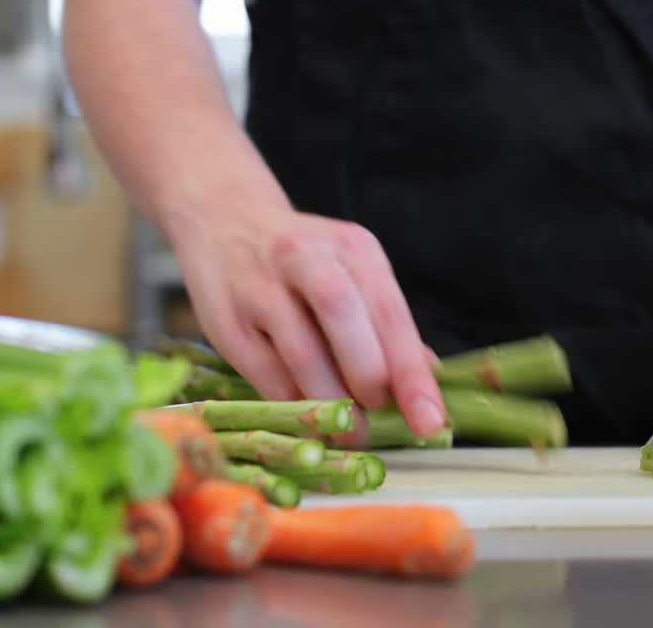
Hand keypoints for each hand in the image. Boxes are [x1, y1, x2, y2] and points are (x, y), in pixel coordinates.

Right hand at [169, 192, 445, 440]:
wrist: (222, 219)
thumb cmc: (304, 258)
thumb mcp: (352, 270)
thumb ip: (386, 322)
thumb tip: (427, 375)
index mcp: (353, 248)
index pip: (389, 312)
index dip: (411, 373)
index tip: (430, 421)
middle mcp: (306, 258)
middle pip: (343, 316)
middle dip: (370, 376)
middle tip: (381, 416)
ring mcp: (260, 288)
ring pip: (303, 351)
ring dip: (332, 402)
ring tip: (351, 434)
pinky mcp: (226, 323)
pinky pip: (266, 374)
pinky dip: (295, 405)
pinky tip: (312, 424)